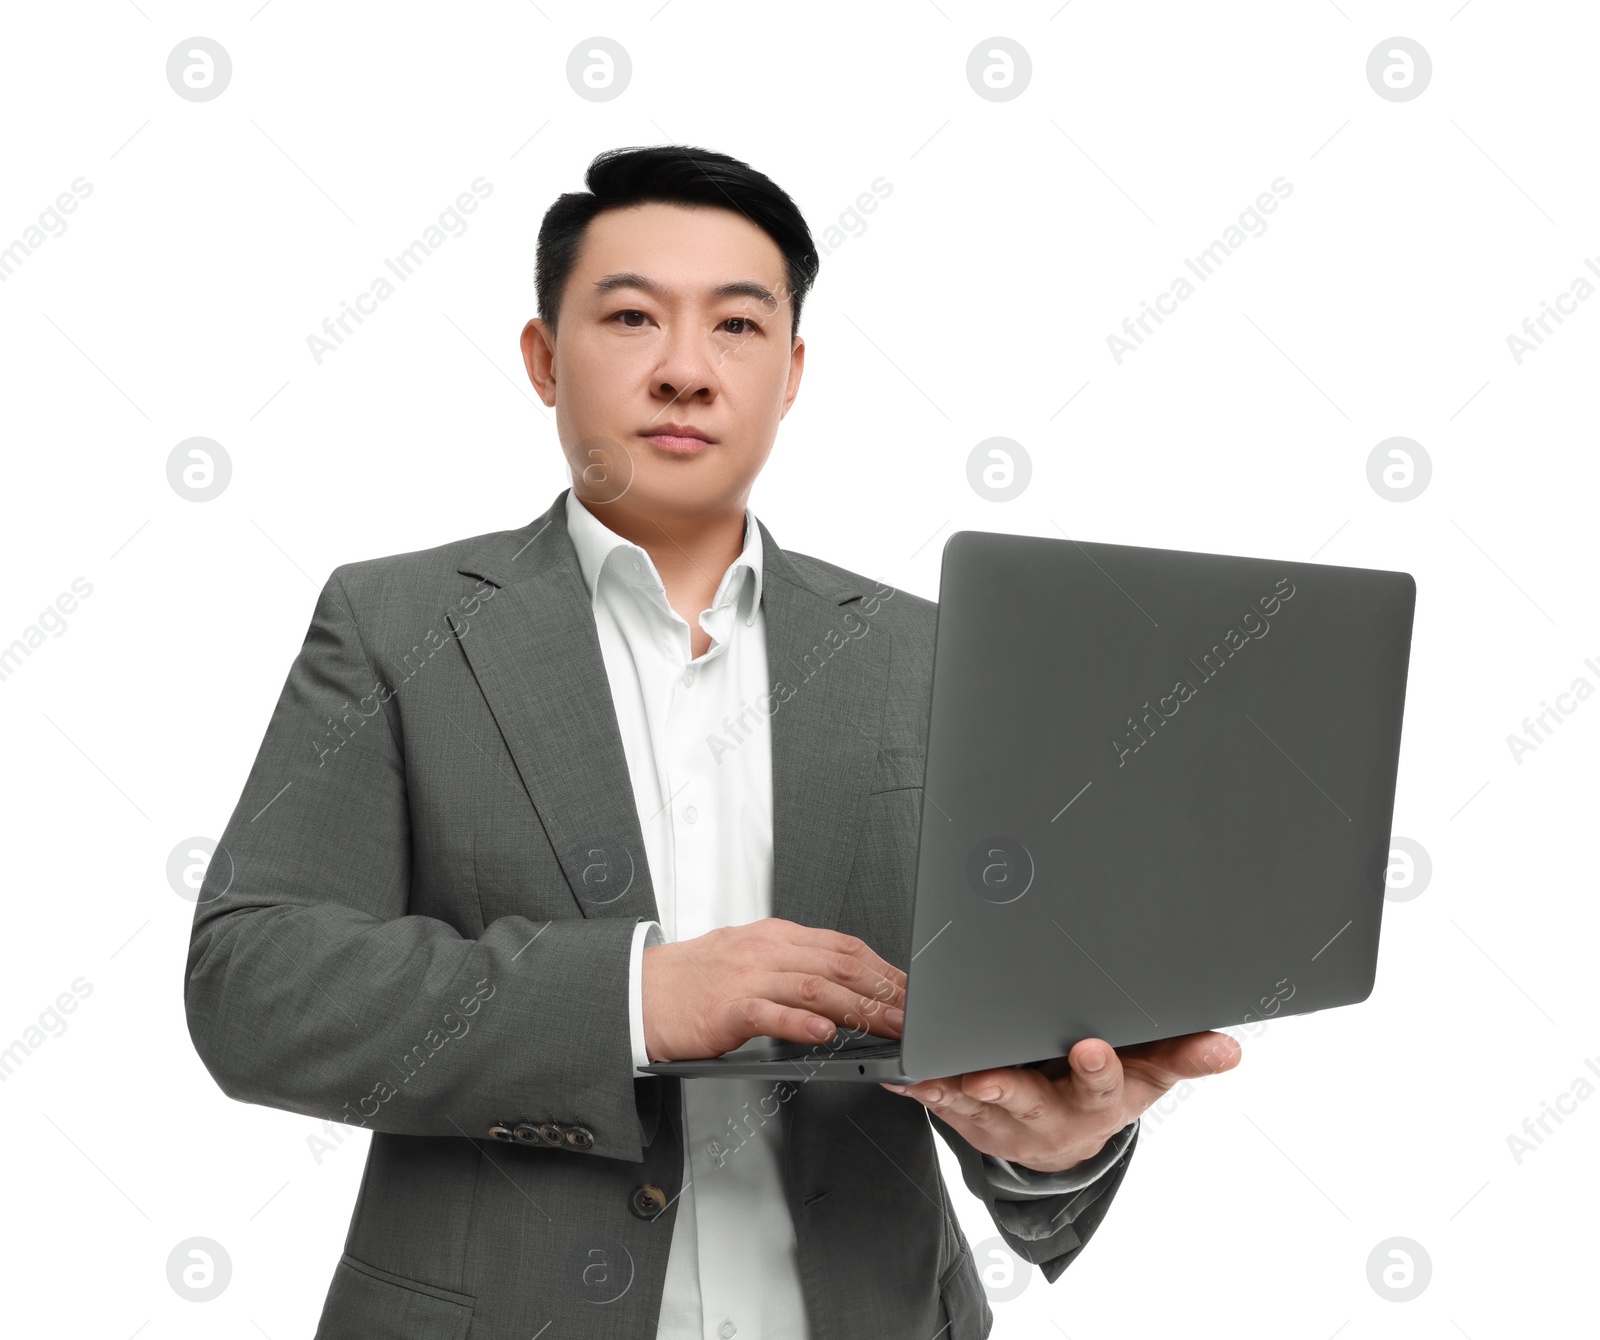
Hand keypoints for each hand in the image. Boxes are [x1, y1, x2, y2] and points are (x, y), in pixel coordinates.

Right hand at [642, 917, 906, 1062]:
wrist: (640, 992)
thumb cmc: (694, 981)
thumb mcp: (750, 959)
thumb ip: (794, 966)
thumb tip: (844, 983)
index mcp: (775, 936)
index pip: (843, 946)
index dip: (883, 968)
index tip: (910, 990)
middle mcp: (765, 950)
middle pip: (838, 966)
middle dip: (883, 990)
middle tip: (914, 1013)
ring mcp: (746, 977)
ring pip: (814, 988)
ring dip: (859, 1009)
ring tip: (888, 1026)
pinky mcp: (725, 1008)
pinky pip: (769, 1013)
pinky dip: (800, 1023)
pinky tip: (824, 1034)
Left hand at [881, 1031, 1241, 1172]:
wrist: (1066, 1140)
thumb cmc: (1108, 1088)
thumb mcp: (1152, 1073)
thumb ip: (1186, 1055)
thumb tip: (1229, 1047)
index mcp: (1100, 1102)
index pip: (1106, 1088)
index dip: (1099, 1071)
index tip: (1091, 1049)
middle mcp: (1051, 1118)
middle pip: (1031, 1104)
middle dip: (1012, 1091)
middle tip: (991, 1078)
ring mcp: (1006, 1122)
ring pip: (977, 1107)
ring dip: (954, 1091)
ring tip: (935, 1074)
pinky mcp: (968, 1117)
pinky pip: (942, 1102)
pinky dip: (922, 1086)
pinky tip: (904, 1071)